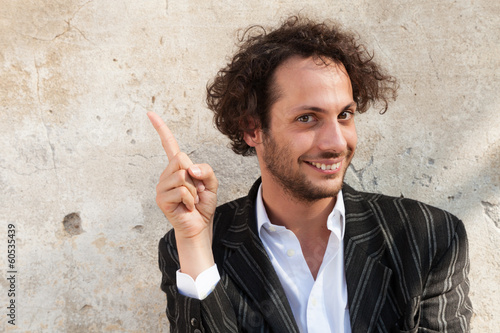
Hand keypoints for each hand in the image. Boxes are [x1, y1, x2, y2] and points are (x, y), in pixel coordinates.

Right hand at [148, 111, 217, 276]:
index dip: (160, 129)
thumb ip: (205, 170)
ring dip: (194, 190)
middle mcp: (166, 174)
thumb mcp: (211, 183)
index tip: (149, 114)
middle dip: (195, 174)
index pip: (169, 145)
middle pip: (181, 159)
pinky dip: (190, 199)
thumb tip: (189, 168)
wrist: (199, 226)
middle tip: (196, 190)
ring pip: (182, 176)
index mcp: (177, 168)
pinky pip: (181, 191)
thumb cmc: (203, 205)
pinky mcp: (161, 199)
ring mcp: (162, 186)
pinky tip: (188, 207)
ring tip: (192, 200)